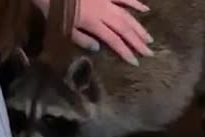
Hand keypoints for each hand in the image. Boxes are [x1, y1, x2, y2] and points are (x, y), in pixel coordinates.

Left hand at [33, 0, 153, 65]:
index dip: (125, 51)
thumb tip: (98, 48)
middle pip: (124, 29)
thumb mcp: (64, 28)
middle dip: (137, 42)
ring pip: (127, 15)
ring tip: (149, 38)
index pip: (113, 40)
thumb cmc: (54, 9)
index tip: (135, 62)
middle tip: (149, 52)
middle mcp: (103, 12)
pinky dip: (135, 3)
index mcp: (93, 23)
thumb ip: (81, 38)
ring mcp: (106, 0)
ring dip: (139, 27)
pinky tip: (145, 9)